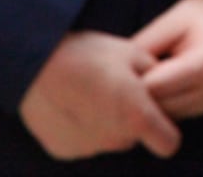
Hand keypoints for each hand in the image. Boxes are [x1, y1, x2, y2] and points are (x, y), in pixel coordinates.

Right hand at [19, 30, 180, 160]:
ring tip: (89, 91)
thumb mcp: (132, 52)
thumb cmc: (88, 53)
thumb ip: (155, 75)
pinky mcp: (63, 150)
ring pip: (108, 138)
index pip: (169, 143)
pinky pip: (83, 140)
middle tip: (115, 89)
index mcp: (137, 117)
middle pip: (134, 136)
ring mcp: (87, 148)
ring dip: (105, 122)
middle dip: (131, 118)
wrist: (34, 63)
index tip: (156, 111)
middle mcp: (114, 140)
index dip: (166, 129)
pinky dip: (81, 127)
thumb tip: (164, 84)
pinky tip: (70, 102)